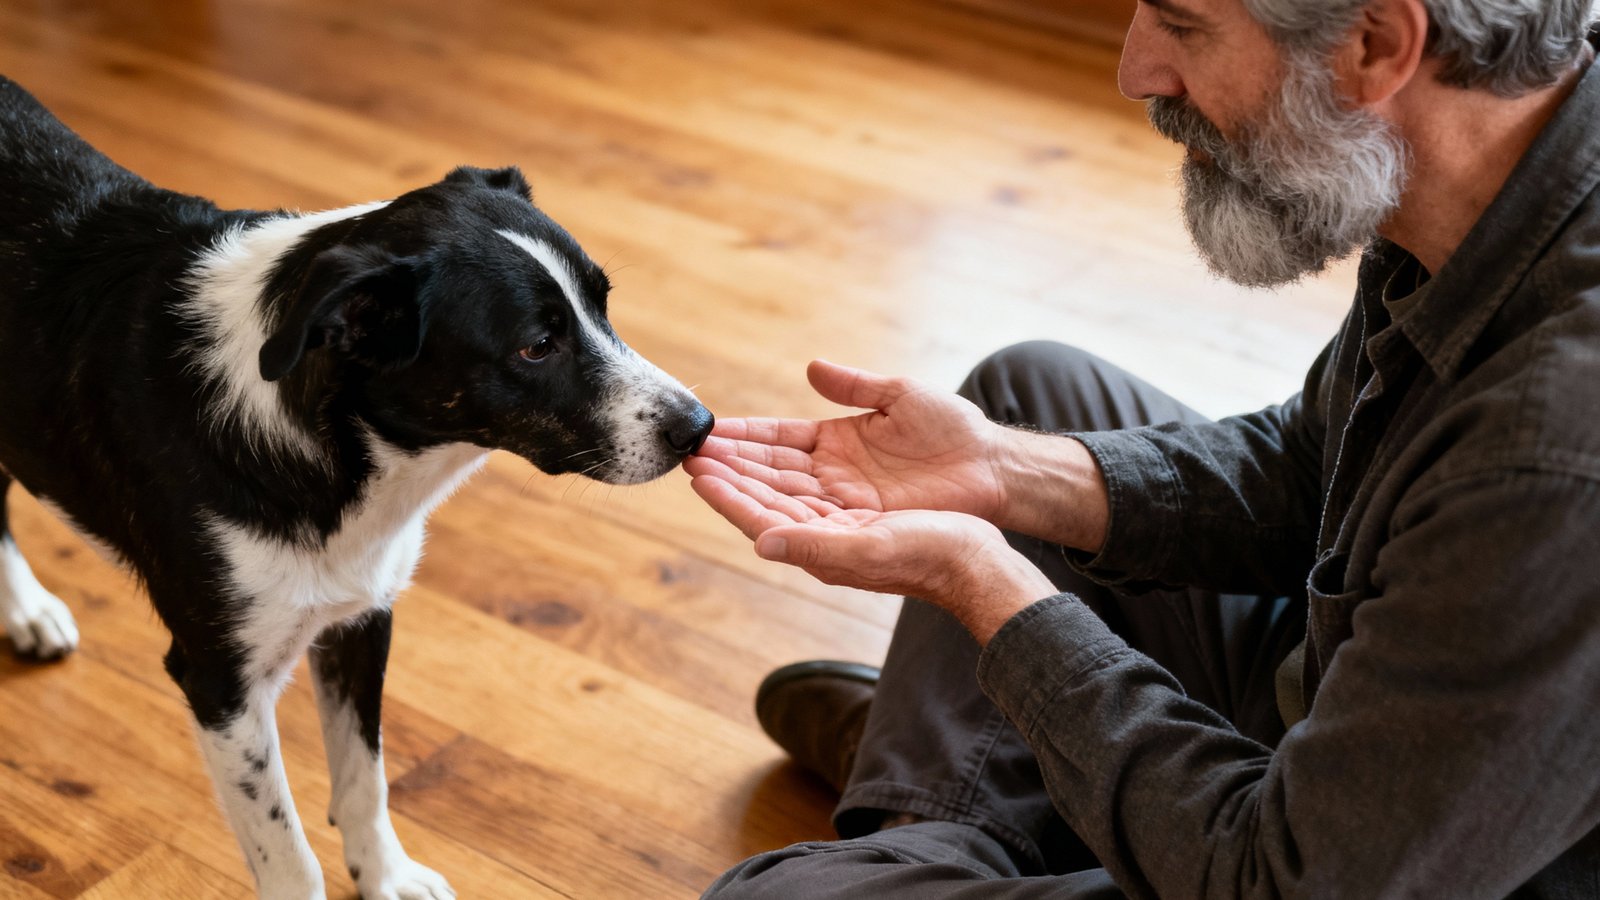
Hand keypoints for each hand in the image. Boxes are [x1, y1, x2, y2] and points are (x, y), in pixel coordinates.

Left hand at [687, 454, 1057, 642]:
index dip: (726, 493)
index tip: (696, 470)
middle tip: (692, 449)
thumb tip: (761, 542)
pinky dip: (783, 464)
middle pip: (763, 497)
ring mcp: (840, 519)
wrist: (977, 561)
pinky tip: (770, 454)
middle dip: (728, 473)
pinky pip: (810, 481)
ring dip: (748, 467)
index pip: (759, 515)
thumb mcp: (871, 549)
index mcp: (820, 544)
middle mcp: (823, 532)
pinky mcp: (858, 506)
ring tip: (717, 448)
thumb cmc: (932, 556)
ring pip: (782, 487)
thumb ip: (815, 545)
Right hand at [690, 360, 1006, 522]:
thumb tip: (812, 367)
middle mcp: (830, 476)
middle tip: (689, 459)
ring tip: (701, 481)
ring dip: (740, 491)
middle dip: (728, 466)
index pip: (777, 439)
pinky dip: (774, 517)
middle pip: (768, 472)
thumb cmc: (952, 430)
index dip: (743, 438)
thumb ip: (854, 385)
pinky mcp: (858, 525)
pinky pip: (808, 523)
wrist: (992, 467)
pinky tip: (745, 514)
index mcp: (834, 442)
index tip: (708, 434)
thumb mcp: (899, 396)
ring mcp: (842, 502)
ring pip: (779, 498)